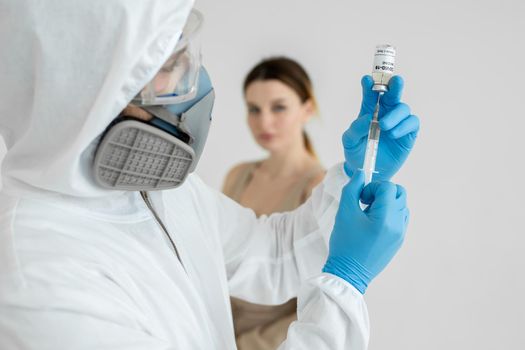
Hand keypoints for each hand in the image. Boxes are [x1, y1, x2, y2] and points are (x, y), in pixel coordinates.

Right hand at [323, 170, 408, 293]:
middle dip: (382, 192)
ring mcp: (401, 233)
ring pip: (401, 205)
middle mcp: (398, 224)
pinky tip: (374, 224)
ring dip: (387, 203)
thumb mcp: (344, 213)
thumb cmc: (345, 243)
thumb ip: (352, 189)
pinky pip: (401, 219)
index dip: (372, 187)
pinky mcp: (399, 241)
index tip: (360, 198)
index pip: (387, 187)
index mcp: (386, 217)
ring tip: (369, 214)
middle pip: (399, 193)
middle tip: (365, 202)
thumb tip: (361, 174)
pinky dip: (390, 214)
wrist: (349, 274)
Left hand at [343, 75, 419, 180]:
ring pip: (403, 108)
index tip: (367, 80)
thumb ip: (355, 129)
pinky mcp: (408, 133)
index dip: (370, 84)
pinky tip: (393, 134)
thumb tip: (367, 117)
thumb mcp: (350, 142)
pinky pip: (412, 122)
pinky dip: (404, 126)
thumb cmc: (357, 152)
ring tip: (383, 126)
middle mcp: (385, 112)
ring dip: (395, 115)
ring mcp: (398, 121)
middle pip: (393, 93)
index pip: (371, 92)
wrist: (368, 170)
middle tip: (395, 81)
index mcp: (369, 109)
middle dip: (394, 85)